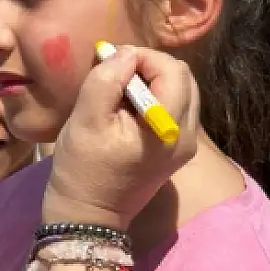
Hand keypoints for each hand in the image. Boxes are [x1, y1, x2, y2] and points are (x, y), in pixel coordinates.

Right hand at [42, 44, 199, 230]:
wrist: (88, 216)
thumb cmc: (82, 169)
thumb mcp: (85, 120)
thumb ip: (107, 80)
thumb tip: (125, 54)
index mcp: (169, 128)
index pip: (172, 70)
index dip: (142, 57)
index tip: (111, 64)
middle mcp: (187, 135)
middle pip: (183, 78)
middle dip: (150, 67)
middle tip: (117, 75)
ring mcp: (185, 145)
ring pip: (182, 92)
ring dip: (153, 82)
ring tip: (121, 93)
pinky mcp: (177, 151)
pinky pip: (175, 110)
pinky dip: (155, 99)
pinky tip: (128, 110)